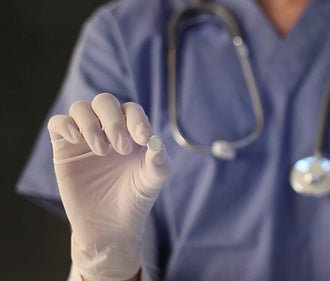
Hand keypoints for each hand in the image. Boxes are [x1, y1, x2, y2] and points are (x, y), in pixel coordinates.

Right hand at [48, 93, 170, 280]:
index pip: (131, 111)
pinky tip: (78, 140)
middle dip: (114, 121)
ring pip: (80, 108)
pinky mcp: (64, 148)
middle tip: (122, 149)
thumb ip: (159, 160)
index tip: (143, 139)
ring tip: (102, 152)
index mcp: (131, 131)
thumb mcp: (153, 180)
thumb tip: (156, 142)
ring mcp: (84, 137)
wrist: (110, 226)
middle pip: (105, 102)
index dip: (137, 120)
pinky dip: (66, 124)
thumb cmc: (135, 198)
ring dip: (91, 125)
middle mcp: (107, 129)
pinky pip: (58, 122)